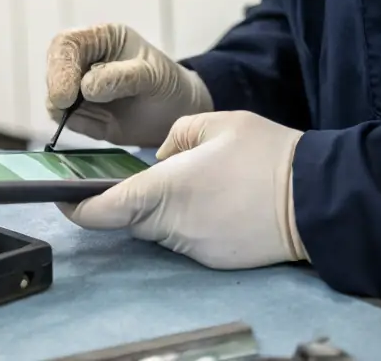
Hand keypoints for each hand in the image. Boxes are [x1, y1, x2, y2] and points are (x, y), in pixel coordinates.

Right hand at [45, 24, 212, 147]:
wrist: (177, 115)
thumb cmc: (167, 84)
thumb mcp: (153, 75)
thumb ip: (122, 77)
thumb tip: (87, 87)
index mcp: (101, 39)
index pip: (66, 44)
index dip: (60, 66)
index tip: (65, 94)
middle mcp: (85, 61)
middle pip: (53, 70)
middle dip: (58, 89)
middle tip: (65, 107)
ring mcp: (79, 88)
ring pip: (55, 99)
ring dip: (68, 111)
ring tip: (101, 116)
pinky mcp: (81, 114)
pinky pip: (67, 121)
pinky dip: (80, 125)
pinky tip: (105, 125)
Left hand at [58, 111, 307, 269]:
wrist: (316, 198)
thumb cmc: (267, 155)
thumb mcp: (218, 122)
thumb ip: (177, 135)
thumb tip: (162, 158)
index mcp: (168, 188)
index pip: (107, 208)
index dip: (79, 207)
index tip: (65, 199)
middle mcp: (175, 224)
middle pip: (134, 218)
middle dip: (133, 198)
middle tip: (154, 174)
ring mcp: (195, 247)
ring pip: (161, 229)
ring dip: (166, 209)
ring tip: (202, 181)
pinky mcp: (215, 259)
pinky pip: (188, 239)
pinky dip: (192, 222)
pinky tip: (220, 201)